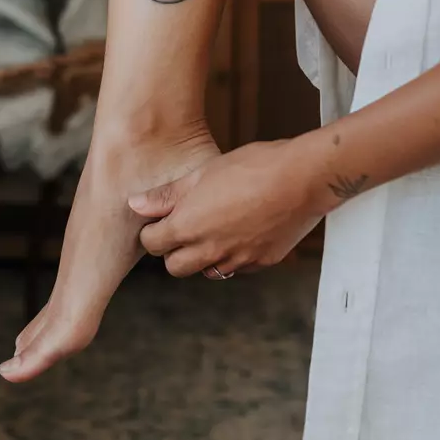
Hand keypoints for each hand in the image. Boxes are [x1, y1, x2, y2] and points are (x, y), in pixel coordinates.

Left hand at [128, 138, 326, 277]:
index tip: (161, 219)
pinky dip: (231, 256)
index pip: (153, 244)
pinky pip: (236, 267)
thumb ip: (167, 194)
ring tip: (213, 227)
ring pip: (206, 272)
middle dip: (173, 250)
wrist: (303, 177)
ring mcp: (237, 259)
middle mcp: (210, 250)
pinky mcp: (261, 262)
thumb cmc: (253, 167)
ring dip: (203, 256)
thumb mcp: (203, 173)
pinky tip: (240, 231)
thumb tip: (136, 205)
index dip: (153, 231)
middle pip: (175, 267)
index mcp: (189, 226)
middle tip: (183, 226)